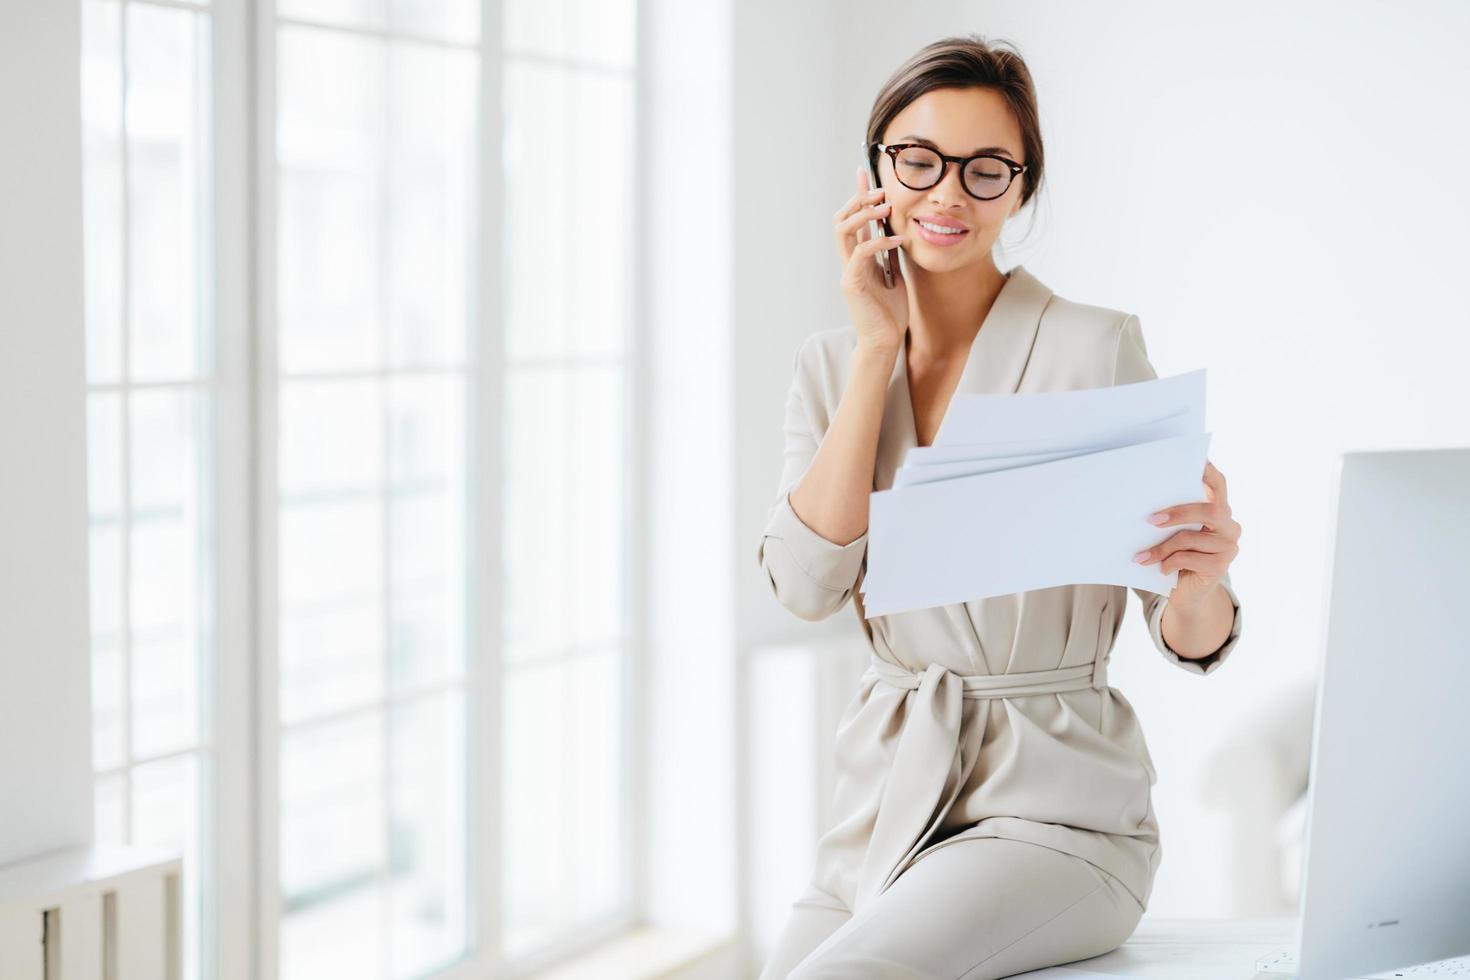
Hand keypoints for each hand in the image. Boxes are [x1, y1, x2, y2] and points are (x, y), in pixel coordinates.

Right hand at [834, 166, 907, 354]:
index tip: (863, 173)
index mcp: (858, 259)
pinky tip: (897, 240)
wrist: (884, 342)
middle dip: (859, 201)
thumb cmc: (890, 313)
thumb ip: (890, 254)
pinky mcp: (852, 283)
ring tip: (885, 208)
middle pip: (841, 220)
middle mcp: (848, 262)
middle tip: (881, 192)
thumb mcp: (894, 275)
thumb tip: (895, 231)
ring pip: (843, 231)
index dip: (857, 196)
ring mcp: (848, 271)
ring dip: (864, 215)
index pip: (853, 220)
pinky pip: (861, 253)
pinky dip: (879, 242)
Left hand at [1133, 460, 1241, 609]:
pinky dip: (1168, 563)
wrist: (1189, 594)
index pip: (1219, 485)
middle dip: (1178, 513)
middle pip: (1209, 510)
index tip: (1198, 459)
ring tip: (1142, 556)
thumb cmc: (1178, 557)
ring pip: (1190, 538)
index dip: (1209, 471)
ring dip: (1161, 547)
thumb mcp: (1175, 534)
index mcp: (1220, 511)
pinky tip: (1160, 569)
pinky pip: (1187, 558)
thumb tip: (1148, 508)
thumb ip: (1173, 518)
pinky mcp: (1220, 567)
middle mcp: (1230, 527)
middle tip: (1151, 519)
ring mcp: (1229, 547)